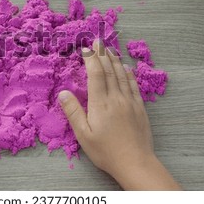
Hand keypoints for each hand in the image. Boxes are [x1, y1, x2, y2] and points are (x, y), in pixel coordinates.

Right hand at [58, 40, 180, 189]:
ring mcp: (129, 102)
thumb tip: (63, 92)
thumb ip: (73, 112)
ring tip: (109, 49)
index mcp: (100, 103)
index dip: (90, 58)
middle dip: (102, 54)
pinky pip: (133, 85)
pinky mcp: (139, 108)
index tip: (86, 48)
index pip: (95, 74)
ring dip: (114, 60)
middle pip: (108, 70)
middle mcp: (116, 98)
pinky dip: (128, 74)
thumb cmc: (106, 151)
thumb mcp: (84, 135)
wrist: (135, 163)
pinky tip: (126, 68)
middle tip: (98, 41)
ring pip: (121, 75)